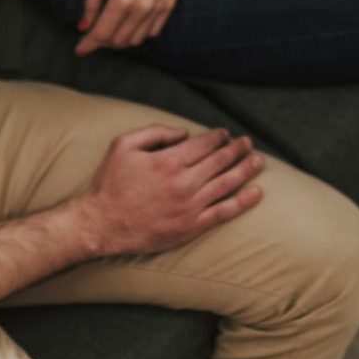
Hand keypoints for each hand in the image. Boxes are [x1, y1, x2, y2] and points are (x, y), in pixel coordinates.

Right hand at [73, 126, 264, 256]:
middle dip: (237, 149)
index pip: (204, 144)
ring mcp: (190, 206)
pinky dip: (243, 201)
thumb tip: (183, 133)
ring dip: (245, 169)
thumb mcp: (124, 145)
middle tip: (247, 142)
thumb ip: (155, 132)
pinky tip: (256, 192)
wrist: (101, 224)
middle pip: (220, 161)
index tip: (225, 133)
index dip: (219, 137)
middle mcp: (183, 182)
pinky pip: (223, 212)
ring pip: (227, 184)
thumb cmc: (110, 183)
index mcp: (169, 161)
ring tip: (258, 160)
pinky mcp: (191, 227)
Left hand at [75, 0, 182, 55]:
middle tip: (94, 33)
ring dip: (121, 39)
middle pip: (119, 40)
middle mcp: (141, 8)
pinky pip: (154, 31)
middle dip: (103, 41)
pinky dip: (140, 33)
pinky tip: (131, 23)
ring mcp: (158, 7)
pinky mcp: (169, 3)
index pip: (102, 34)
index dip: (88, 44)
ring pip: (136, 39)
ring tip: (112, 28)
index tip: (80, 50)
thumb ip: (92, 2)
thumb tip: (84, 25)